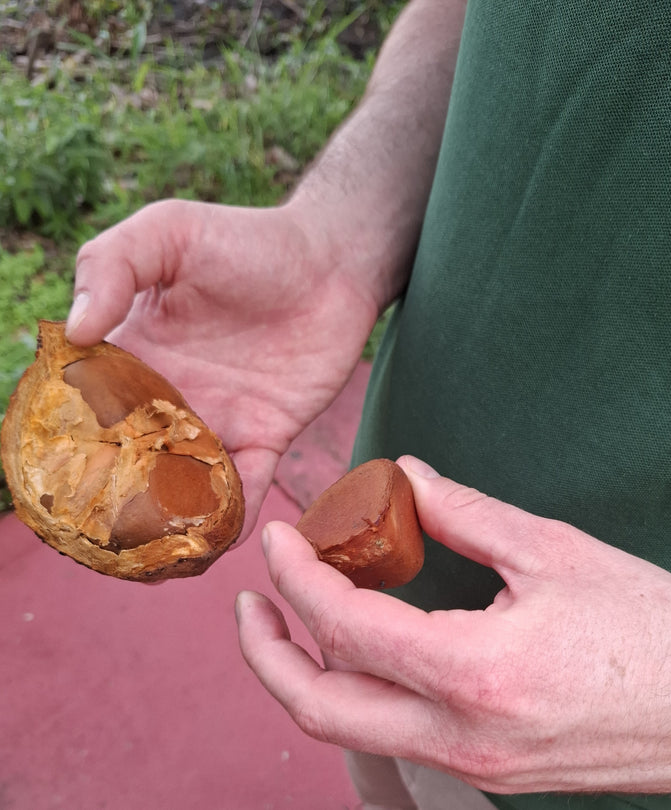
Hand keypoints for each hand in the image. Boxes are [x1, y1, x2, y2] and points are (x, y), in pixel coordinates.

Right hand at [67, 199, 379, 534]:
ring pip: (182, 485)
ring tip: (150, 565)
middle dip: (110, 502)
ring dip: (166, 523)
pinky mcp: (267, 434)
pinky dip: (231, 517)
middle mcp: (170, 396)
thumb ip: (111, 266)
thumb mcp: (167, 233)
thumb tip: (72, 331)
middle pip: (128, 460)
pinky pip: (245, 486)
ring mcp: (219, 419)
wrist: (331, 261)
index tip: (44, 485)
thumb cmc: (248, 240)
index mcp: (133, 352)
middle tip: (93, 547)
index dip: (61, 444)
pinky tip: (216, 545)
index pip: (83, 406)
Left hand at [235, 456, 670, 795]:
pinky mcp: (493, 773)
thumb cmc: (654, 625)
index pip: (346, 626)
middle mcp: (463, 738)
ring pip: (355, 731)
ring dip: (310, 675)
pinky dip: (362, 692)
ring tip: (298, 619)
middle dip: (268, 654)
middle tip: (253, 603)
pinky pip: (400, 736)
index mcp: (474, 674)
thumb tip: (406, 477)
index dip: (297, 576)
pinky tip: (370, 647)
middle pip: (321, 710)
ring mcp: (476, 767)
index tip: (278, 539)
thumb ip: (463, 511)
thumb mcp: (552, 550)